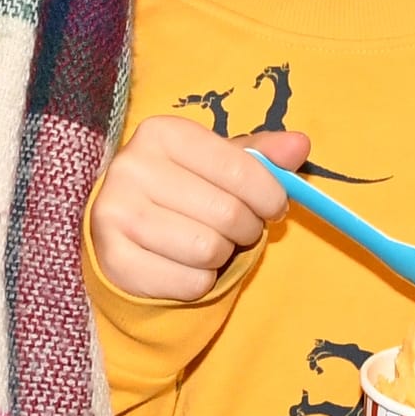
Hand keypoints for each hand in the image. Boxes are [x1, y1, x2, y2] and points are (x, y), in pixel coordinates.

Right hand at [91, 115, 304, 299]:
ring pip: (209, 250)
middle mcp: (132, 166)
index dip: (270, 194)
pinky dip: (201, 282)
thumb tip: (300, 145)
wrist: (124, 232)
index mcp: (162, 132)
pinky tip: (185, 264)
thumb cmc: (183, 192)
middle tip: (238, 229)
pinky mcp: (114, 260)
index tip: (272, 206)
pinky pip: (190, 283)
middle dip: (247, 229)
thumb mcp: (218, 164)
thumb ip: (260, 156)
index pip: (241, 167)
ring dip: (222, 255)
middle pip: (228, 213)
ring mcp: (116, 213)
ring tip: (209, 245)